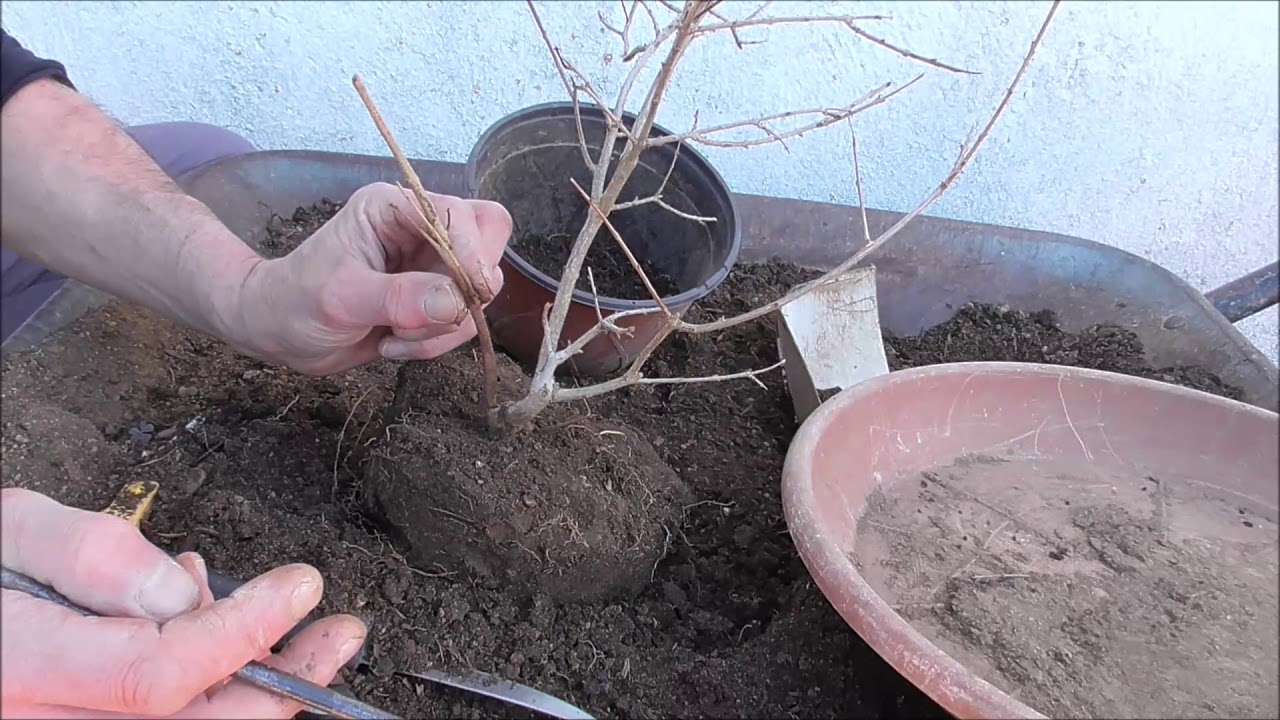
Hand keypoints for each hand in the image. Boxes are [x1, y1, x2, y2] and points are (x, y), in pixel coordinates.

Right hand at [0, 488, 366, 717]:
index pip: (160, 675)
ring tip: (291, 626)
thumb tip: (183, 592)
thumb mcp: (8, 527)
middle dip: (284, 687)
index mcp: (20, 672)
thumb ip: (93, 558)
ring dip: (255, 690)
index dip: (243, 632)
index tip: (302, 584)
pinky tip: (218, 637)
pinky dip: (206, 690)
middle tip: (340, 635)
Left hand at [232, 182, 512, 374]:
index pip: (460, 216)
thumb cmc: (295, 302)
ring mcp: (429, 266)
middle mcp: (419, 231)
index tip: (470, 294)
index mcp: (394, 209)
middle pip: (487, 245)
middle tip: (432, 317)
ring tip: (396, 336)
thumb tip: (455, 303)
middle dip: (467, 291)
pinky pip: (464, 319)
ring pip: (480, 290)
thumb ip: (399, 297)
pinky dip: (437, 341)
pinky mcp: (433, 299)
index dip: (473, 253)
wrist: (278, 333)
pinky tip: (395, 343)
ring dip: (447, 325)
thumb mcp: (340, 298)